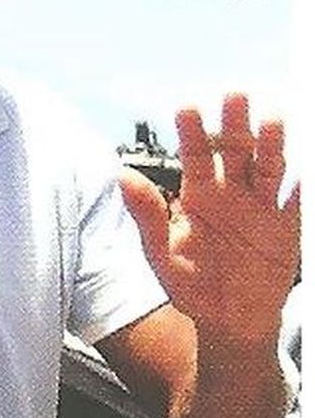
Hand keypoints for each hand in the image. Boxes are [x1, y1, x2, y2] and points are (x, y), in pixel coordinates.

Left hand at [121, 94, 299, 341]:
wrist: (228, 322)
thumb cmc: (189, 287)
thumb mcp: (160, 255)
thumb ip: (146, 216)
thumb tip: (121, 175)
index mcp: (197, 195)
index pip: (195, 155)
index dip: (192, 132)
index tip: (187, 108)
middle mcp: (230, 192)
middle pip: (235, 150)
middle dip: (235, 124)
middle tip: (234, 96)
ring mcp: (261, 206)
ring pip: (268, 166)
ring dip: (272, 143)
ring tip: (272, 120)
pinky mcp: (287, 226)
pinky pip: (296, 199)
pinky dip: (301, 183)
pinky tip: (301, 169)